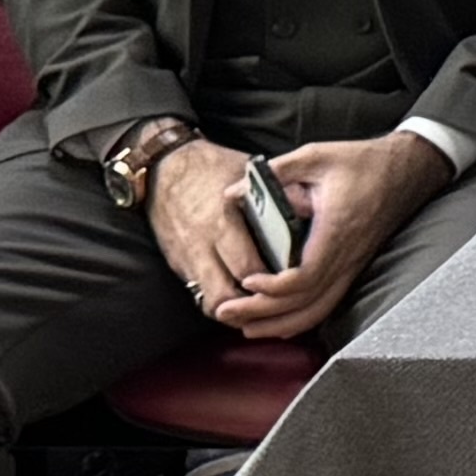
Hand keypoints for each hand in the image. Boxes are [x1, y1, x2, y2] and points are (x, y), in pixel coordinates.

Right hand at [147, 139, 284, 319]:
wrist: (164, 166)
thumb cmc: (213, 167)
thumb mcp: (247, 174)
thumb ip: (276, 194)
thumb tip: (311, 208)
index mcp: (223, 220)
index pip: (248, 268)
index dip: (271, 283)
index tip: (292, 285)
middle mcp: (202, 244)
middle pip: (226, 295)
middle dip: (252, 306)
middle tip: (277, 306)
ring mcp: (187, 258)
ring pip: (210, 302)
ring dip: (234, 310)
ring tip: (259, 308)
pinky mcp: (177, 263)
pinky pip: (198, 293)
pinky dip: (219, 299)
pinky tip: (240, 296)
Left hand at [209, 126, 455, 342]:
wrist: (406, 170)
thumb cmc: (362, 162)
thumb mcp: (316, 156)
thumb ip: (274, 171)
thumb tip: (234, 191)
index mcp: (335, 231)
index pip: (305, 277)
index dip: (273, 287)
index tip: (246, 281)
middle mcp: (346, 256)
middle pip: (304, 303)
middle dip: (262, 313)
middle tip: (225, 311)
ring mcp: (351, 266)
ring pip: (316, 311)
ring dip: (279, 324)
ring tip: (245, 327)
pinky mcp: (352, 269)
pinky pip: (326, 305)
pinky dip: (300, 320)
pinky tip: (278, 324)